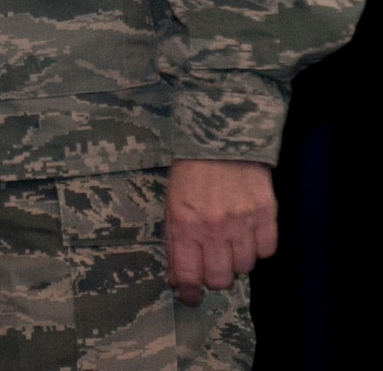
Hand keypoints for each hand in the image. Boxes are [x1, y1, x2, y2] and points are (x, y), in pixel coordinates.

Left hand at [164, 159, 277, 305]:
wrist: (220, 141)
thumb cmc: (190, 174)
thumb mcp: (171, 205)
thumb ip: (174, 243)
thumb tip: (177, 280)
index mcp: (183, 225)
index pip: (188, 275)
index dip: (189, 293)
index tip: (191, 297)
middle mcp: (213, 228)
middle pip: (220, 278)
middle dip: (214, 276)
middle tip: (212, 263)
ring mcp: (242, 222)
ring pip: (245, 268)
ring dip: (236, 260)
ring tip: (230, 240)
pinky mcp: (266, 214)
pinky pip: (267, 251)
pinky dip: (258, 248)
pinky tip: (248, 233)